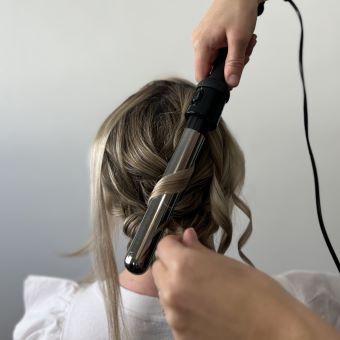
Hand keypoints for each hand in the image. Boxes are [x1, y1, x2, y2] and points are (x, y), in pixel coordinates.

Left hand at [152, 228, 339, 339]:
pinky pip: (174, 315)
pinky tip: (206, 311)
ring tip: (203, 291)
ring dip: (176, 287)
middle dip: (171, 264)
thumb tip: (186, 238)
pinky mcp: (180, 337)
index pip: (163, 246)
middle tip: (194, 267)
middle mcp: (172, 292)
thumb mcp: (228, 263)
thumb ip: (199, 250)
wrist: (276, 333)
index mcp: (183, 267)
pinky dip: (183, 309)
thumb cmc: (258, 294)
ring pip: (164, 293)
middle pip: (158, 270)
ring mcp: (174, 318)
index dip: (174, 243)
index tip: (184, 245)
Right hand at [192, 0, 258, 87]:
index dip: (216, 81)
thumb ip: (234, 64)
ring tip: (244, 43)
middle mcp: (199, 43)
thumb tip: (231, 82)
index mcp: (201, 44)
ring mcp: (204, 40)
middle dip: (230, 66)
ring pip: (218, 62)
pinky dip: (232, 50)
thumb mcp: (239, 39)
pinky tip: (239, 41)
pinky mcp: (210, 37)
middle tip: (243, 53)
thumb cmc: (238, 6)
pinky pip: (220, 52)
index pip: (201, 76)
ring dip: (234, 57)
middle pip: (212, 69)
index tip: (230, 77)